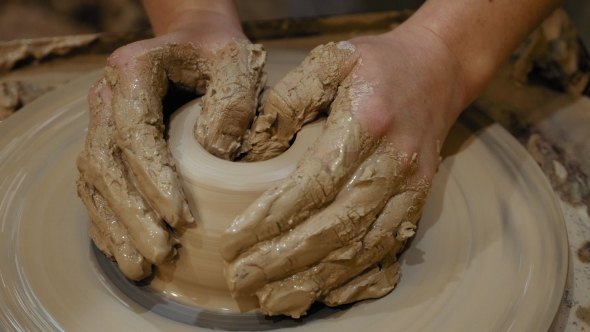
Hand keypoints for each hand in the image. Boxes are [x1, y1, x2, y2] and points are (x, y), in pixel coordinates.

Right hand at [76, 11, 265, 279]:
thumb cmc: (218, 56)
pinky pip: (95, 188)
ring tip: (141, 268)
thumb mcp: (237, 64)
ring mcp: (101, 122)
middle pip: (105, 161)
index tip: (180, 218)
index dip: (153, 178)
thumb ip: (232, 103)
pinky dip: (108, 223)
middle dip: (132, 214)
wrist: (194, 44)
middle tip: (161, 253)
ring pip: (94, 180)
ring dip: (116, 227)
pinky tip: (126, 252)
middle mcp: (107, 97)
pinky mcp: (106, 145)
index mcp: (135, 69)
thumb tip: (217, 156)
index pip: (135, 130)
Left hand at [220, 28, 465, 316]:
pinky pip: (389, 249)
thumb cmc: (376, 63)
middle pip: (338, 225)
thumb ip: (289, 98)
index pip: (315, 182)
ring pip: (363, 246)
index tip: (236, 240)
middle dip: (286, 259)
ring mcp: (412, 185)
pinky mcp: (418, 200)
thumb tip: (255, 150)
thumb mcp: (329, 59)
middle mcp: (394, 160)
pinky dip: (358, 280)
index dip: (274, 216)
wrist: (438, 69)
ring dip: (316, 278)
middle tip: (243, 279)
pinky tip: (325, 295)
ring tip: (273, 298)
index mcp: (367, 121)